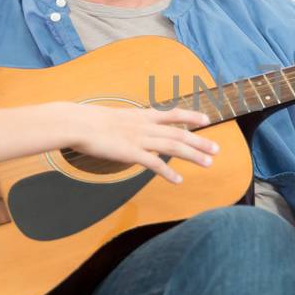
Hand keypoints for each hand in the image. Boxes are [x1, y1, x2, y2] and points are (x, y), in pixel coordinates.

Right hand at [69, 105, 219, 184]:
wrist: (77, 123)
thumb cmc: (89, 121)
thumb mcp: (114, 117)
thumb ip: (127, 125)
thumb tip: (131, 130)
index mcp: (142, 115)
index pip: (173, 114)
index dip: (191, 116)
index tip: (206, 119)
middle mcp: (145, 126)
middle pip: (179, 134)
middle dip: (200, 142)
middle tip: (217, 149)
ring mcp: (139, 139)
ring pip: (173, 147)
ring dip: (193, 156)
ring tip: (208, 163)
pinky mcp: (130, 152)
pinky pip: (153, 163)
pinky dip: (167, 172)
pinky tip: (178, 180)